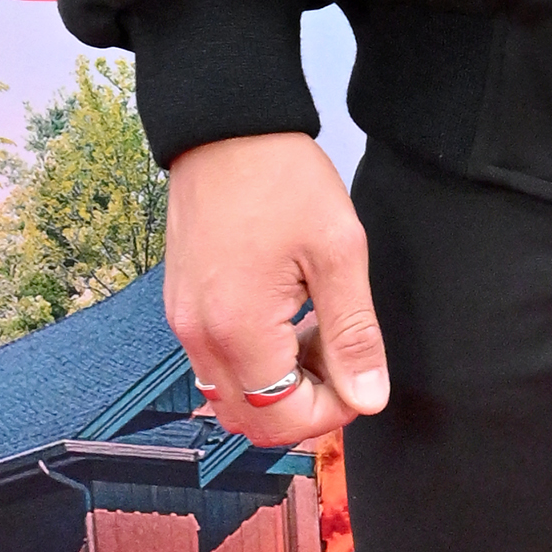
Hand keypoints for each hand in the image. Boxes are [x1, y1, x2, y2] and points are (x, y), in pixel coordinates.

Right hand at [163, 133, 389, 449]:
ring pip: (235, 399)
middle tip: (341, 359)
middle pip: (253, 422)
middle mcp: (200, 338)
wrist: (225, 128)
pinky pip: (219, 365)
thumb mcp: (337, 252)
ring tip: (316, 330)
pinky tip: (288, 316)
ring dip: (281, 387)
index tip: (361, 374)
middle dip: (305, 407)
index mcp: (237, 329)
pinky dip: (257, 362)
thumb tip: (368, 397)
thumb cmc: (280, 178)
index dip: (333, 411)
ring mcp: (185, 324)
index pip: (284, 421)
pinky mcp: (183, 308)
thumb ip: (353, 334)